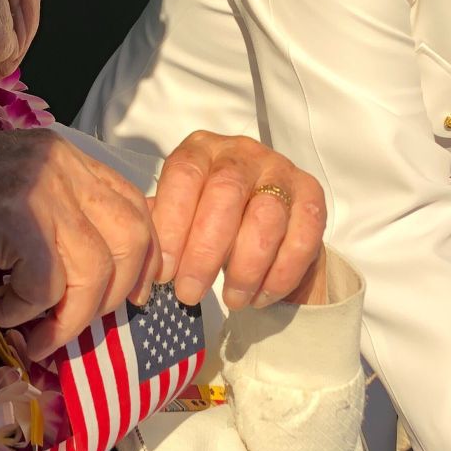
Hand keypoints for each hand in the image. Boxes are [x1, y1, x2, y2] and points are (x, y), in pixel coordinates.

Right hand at [0, 129, 159, 358]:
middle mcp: (59, 162)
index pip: (137, 209)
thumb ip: (58, 223)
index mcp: (64, 155)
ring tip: (28, 332)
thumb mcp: (8, 201)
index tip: (127, 299)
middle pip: (131, 241)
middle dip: (109, 299)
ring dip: (63, 318)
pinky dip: (20, 312)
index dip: (142, 262)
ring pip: (94, 273)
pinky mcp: (13, 216)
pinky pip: (46, 287)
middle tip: (68, 326)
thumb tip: (109, 280)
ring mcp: (38, 185)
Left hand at [150, 131, 326, 310]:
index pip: (184, 176)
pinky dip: (281, 273)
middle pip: (225, 193)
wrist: (260, 225)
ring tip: (232, 300)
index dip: (172, 225)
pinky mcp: (312, 195)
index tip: (163, 273)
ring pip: (267, 216)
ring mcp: (281, 169)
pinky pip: (303, 235)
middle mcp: (242, 151)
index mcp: (200, 149)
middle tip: (190, 293)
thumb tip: (139, 262)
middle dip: (205, 251)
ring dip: (246, 267)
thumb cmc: (206, 221)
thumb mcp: (177, 217)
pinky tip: (262, 296)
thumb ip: (158, 230)